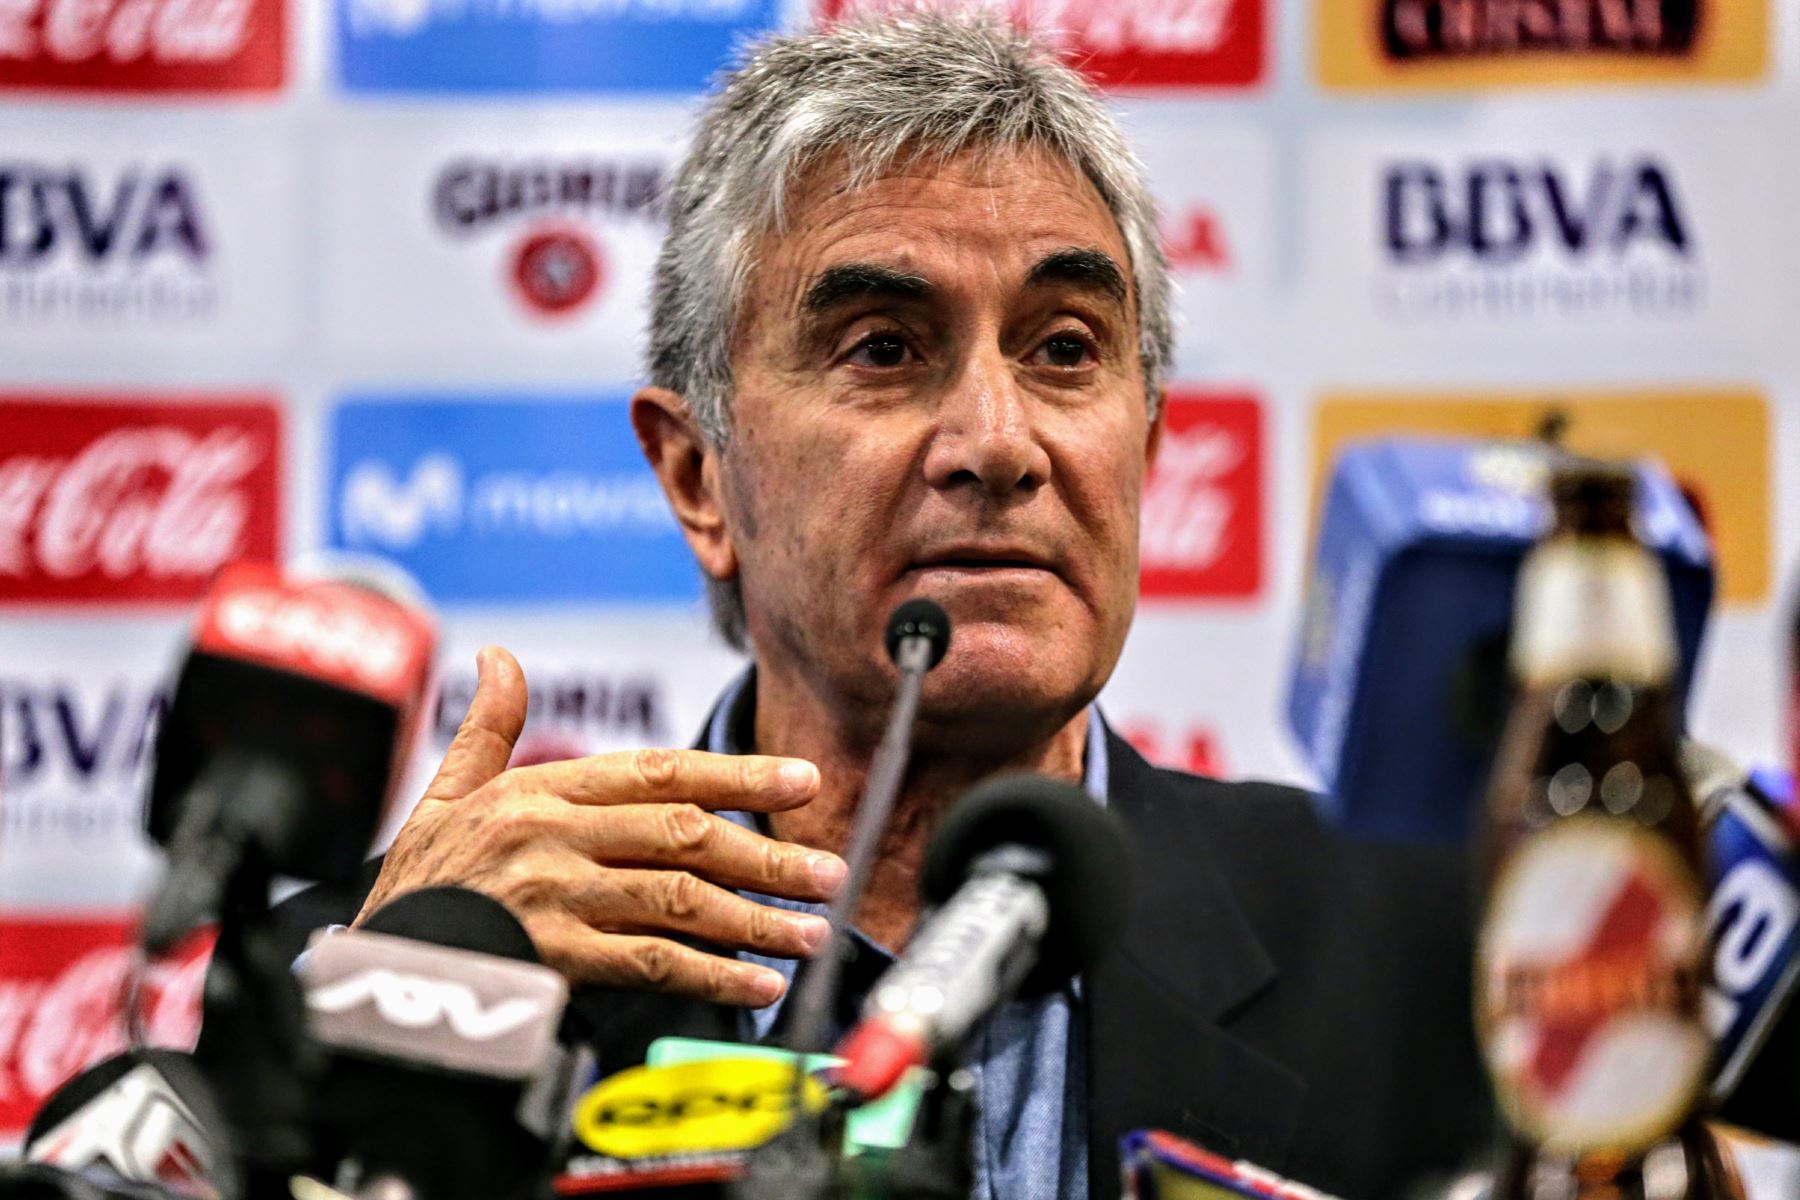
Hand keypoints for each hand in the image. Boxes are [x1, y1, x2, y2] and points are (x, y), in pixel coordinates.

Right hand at [355, 646, 845, 1006]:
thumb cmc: (420, 882)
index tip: (804, 778)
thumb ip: (489, 728)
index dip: (739, 773)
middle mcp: (555, 837)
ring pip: (676, 900)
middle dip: (768, 854)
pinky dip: (709, 977)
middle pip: (684, 835)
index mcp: (543, 791)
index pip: (660, 771)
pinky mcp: (550, 960)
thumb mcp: (445, 795)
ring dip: (754, 919)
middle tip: (831, 872)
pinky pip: (647, 964)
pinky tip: (756, 987)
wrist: (370, 968)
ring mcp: (555, 898)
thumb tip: (502, 656)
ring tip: (812, 934)